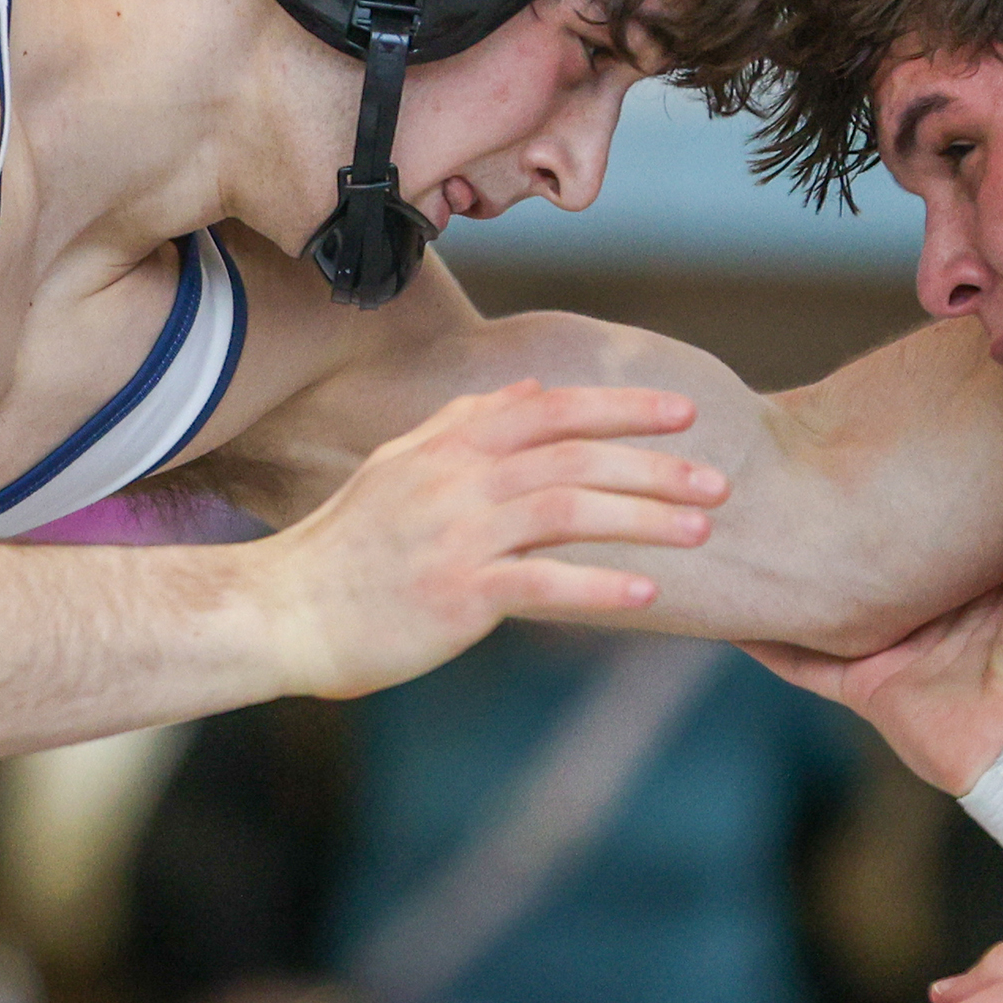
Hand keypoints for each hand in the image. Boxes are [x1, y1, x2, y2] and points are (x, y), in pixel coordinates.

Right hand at [257, 380, 724, 697]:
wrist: (283, 611)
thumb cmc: (348, 548)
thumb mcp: (399, 467)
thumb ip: (465, 424)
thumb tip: (529, 391)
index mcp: (448, 443)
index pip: (551, 408)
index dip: (620, 407)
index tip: (683, 413)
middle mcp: (456, 479)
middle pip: (573, 457)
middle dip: (654, 467)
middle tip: (719, 483)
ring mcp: (456, 535)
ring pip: (567, 510)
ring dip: (641, 519)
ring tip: (700, 532)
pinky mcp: (455, 594)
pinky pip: (542, 583)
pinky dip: (598, 585)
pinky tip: (645, 593)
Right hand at [748, 402, 1002, 792]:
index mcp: (966, 565)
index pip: (919, 506)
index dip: (891, 469)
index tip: (859, 421)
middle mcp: (920, 601)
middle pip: (859, 549)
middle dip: (825, 512)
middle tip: (781, 458)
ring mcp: (886, 642)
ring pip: (820, 596)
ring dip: (784, 565)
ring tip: (733, 520)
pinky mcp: (859, 683)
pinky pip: (795, 655)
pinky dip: (758, 630)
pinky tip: (722, 599)